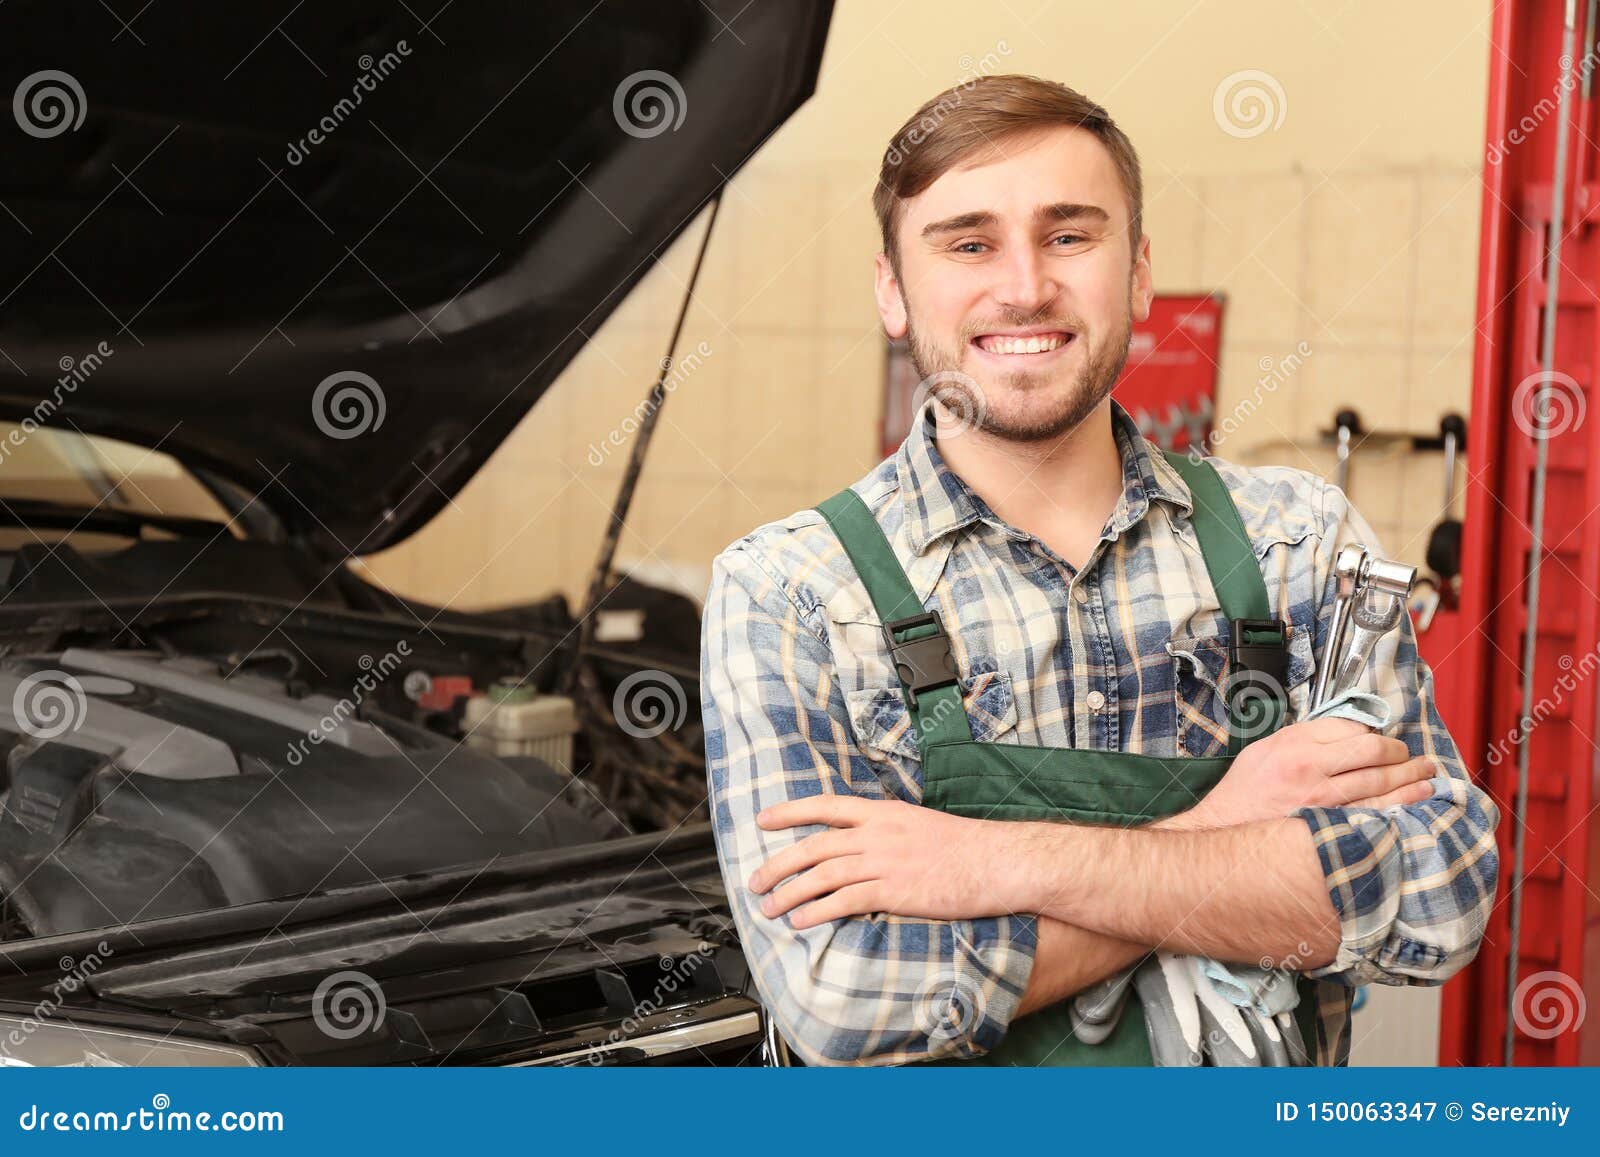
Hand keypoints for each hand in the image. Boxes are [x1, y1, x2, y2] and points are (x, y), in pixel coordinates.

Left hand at [748, 796, 1012, 927]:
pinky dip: (816, 912)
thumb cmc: (966, 847)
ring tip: (770, 907)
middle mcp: (878, 834)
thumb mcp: (919, 824)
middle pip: (813, 846)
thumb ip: (887, 831)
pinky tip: (800, 922)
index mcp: (884, 813)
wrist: (997, 861)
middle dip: (778, 864)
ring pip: (821, 875)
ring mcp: (884, 862)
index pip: (825, 806)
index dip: (789, 812)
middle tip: (755, 880)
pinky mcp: (893, 892)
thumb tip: (862, 843)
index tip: (763, 819)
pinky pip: (843, 901)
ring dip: (789, 893)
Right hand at [1165, 717, 1436, 830]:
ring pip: (1382, 785)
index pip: (1352, 730)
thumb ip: (1305, 737)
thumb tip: (1348, 732)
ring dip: (1412, 778)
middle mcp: (1313, 771)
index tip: (1381, 740)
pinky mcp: (1331, 827)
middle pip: (1374, 754)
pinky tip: (1416, 801)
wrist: (1228, 827)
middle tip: (1413, 757)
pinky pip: (1376, 814)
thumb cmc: (1246, 789)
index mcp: (1297, 747)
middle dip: (1401, 754)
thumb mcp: (1267, 748)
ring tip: (1427, 775)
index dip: (1374, 733)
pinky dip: (1401, 806)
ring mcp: (1325, 803)